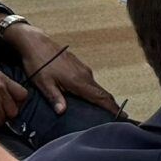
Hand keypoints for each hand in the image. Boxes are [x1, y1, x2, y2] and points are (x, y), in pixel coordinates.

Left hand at [7, 28, 124, 117]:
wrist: (36, 43)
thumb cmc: (38, 63)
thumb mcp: (44, 83)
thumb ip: (55, 98)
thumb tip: (62, 112)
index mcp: (78, 81)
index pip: (100, 96)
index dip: (112, 107)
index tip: (123, 116)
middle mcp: (85, 74)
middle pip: (102, 93)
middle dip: (110, 105)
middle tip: (116, 118)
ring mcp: (83, 69)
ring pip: (96, 87)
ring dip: (101, 98)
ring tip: (103, 111)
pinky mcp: (79, 66)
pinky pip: (91, 82)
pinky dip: (94, 91)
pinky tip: (89, 97)